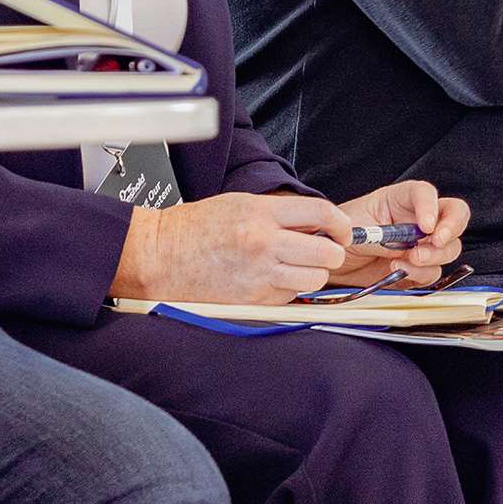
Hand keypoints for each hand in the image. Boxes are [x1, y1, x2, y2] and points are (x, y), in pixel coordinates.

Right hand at [109, 189, 352, 305]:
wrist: (160, 255)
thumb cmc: (193, 228)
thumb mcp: (240, 204)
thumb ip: (278, 212)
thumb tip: (314, 221)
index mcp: (260, 212)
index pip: (322, 213)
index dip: (341, 223)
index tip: (343, 230)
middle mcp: (263, 242)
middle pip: (326, 251)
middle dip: (334, 253)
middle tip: (328, 251)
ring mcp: (259, 273)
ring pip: (314, 279)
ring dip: (314, 274)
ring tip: (300, 267)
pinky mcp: (253, 299)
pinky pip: (290, 297)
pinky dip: (289, 290)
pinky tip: (274, 280)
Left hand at [331, 180, 468, 285]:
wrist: (330, 261)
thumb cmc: (339, 234)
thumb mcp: (356, 227)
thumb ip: (383, 236)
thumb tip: (405, 246)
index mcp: (400, 199)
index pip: (425, 193)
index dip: (430, 206)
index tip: (426, 224)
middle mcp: (416, 219)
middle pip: (454, 215)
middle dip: (450, 229)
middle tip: (436, 241)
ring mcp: (420, 244)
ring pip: (449, 247)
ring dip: (435, 255)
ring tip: (411, 259)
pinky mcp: (416, 269)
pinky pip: (432, 272)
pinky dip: (420, 274)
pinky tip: (400, 269)